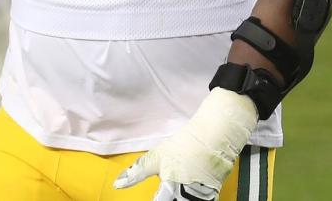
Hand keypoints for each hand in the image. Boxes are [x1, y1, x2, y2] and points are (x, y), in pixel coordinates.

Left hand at [113, 88, 257, 199]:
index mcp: (170, 189)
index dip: (154, 200)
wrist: (214, 137)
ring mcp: (201, 198)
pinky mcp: (212, 196)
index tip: (153, 197)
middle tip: (164, 192)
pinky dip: (190, 200)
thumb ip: (136, 173)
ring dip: (178, 200)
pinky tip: (185, 195)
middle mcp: (186, 197)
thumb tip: (117, 184)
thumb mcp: (156, 157)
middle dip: (167, 200)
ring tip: (174, 193)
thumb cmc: (184, 146)